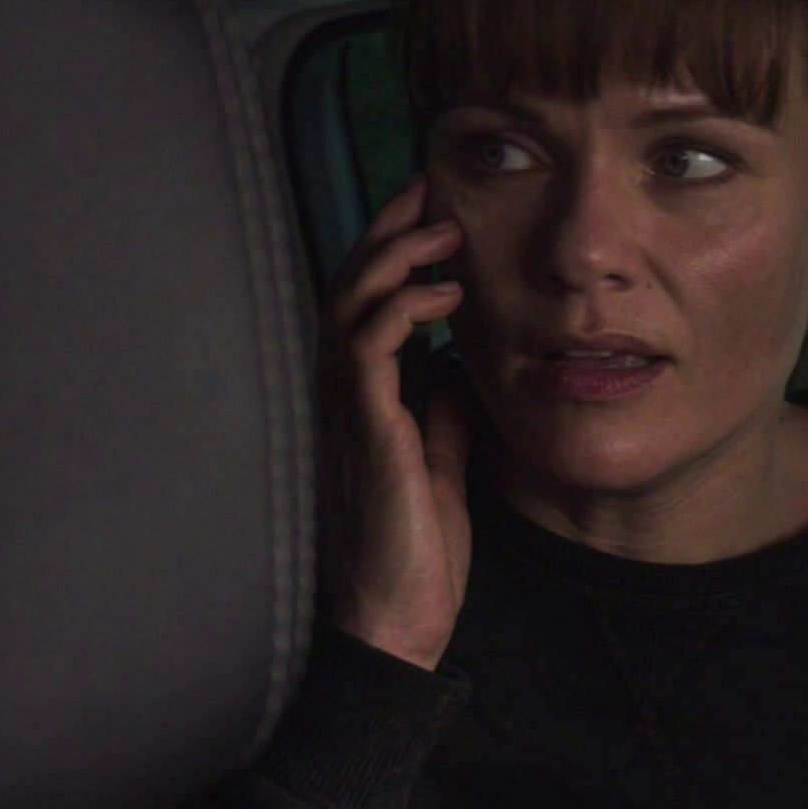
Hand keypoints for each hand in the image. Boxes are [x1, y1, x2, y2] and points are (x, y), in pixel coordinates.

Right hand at [314, 172, 475, 671]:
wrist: (395, 621)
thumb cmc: (415, 547)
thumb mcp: (443, 460)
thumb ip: (444, 410)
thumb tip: (462, 367)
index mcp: (365, 398)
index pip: (368, 302)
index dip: (394, 250)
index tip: (434, 208)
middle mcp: (345, 395)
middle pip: (350, 285)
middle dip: (388, 230)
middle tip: (428, 187)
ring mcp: (347, 412)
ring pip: (349, 305)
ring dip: (394, 256)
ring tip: (442, 228)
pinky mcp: (365, 434)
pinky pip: (367, 352)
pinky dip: (401, 309)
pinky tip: (443, 295)